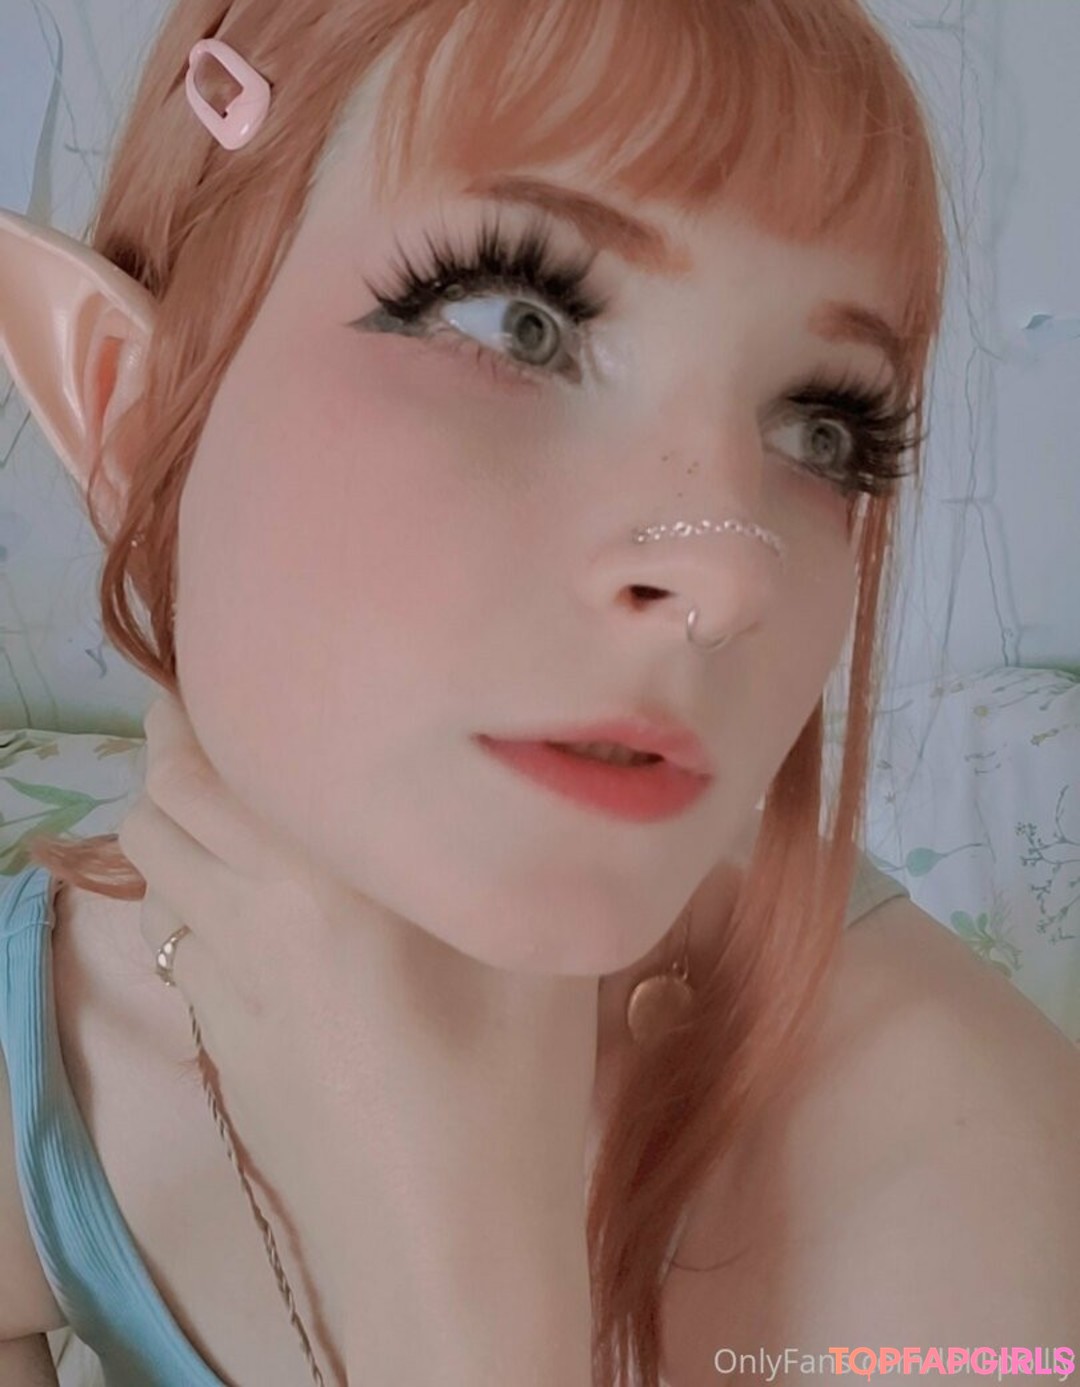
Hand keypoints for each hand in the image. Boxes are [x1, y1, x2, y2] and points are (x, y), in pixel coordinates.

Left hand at [117, 691, 598, 1377]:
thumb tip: (520, 774)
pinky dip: (189, 882)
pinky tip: (256, 897)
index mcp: (322, 875)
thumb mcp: (536, 950)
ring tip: (243, 793)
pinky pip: (175, 925)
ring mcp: (218, 980)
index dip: (209, 689)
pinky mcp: (216, 1034)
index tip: (249, 655)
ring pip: (153, 859)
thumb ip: (512, 848)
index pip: (215, 749)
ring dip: (177, 808)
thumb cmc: (512, 1093)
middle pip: (162, 792)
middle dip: (181, 735)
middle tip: (243, 712)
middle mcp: (246, 911)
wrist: (445, 1248)